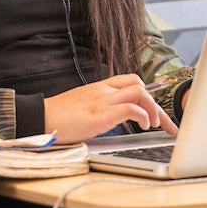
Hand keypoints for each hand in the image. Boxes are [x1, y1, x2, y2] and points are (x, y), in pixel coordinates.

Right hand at [44, 74, 179, 143]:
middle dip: (157, 105)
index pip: (131, 81)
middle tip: (166, 123)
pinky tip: (144, 125)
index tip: (156, 110)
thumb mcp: (83, 106)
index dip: (147, 94)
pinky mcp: (101, 114)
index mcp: (100, 87)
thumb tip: (114, 119)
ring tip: (155, 124)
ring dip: (153, 109)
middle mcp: (104, 90)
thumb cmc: (58, 116)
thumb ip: (100, 107)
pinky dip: (143, 116)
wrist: (40, 117)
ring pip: (140, 93)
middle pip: (140, 86)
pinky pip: (131, 108)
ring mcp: (103, 100)